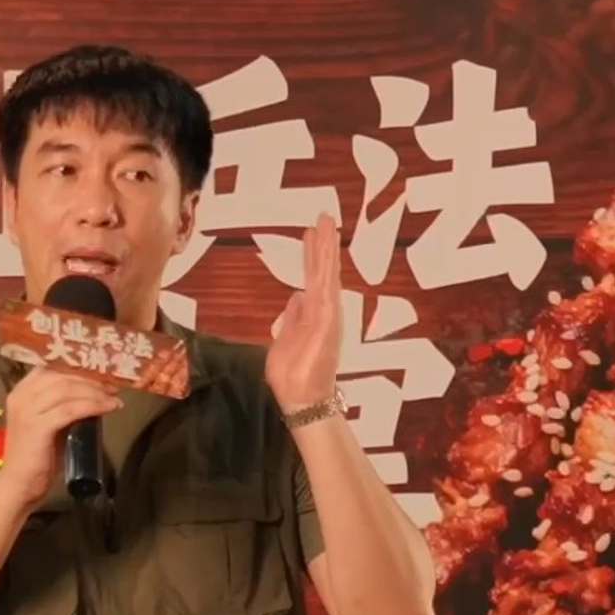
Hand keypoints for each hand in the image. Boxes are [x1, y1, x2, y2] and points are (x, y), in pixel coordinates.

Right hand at [0, 366, 122, 503]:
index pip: (51, 367)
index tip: (101, 373)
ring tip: (114, 397)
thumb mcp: (47, 424)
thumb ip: (62, 408)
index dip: (78, 367)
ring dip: (95, 392)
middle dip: (91, 378)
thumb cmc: (36, 459)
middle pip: (61, 375)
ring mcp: (27, 411)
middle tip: (113, 385)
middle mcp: (21, 396)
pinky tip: (108, 407)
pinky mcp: (37, 427)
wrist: (18, 487)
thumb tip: (92, 397)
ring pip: (67, 389)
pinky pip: (70, 409)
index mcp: (21, 392)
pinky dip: (93, 406)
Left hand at [265, 213, 345, 413]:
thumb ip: (293, 317)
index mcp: (313, 313)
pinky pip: (328, 287)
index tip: (312, 232)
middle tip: (323, 216)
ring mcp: (328, 314)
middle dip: (323, 244)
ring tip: (327, 222)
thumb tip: (296, 296)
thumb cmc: (294, 374)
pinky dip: (328, 267)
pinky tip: (327, 249)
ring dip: (327, 248)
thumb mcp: (286, 337)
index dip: (313, 254)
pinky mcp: (328, 321)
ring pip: (327, 274)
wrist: (302, 398)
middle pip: (323, 271)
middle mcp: (324, 310)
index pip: (313, 278)